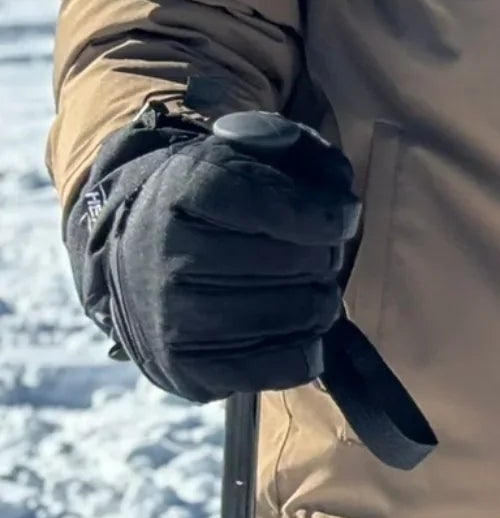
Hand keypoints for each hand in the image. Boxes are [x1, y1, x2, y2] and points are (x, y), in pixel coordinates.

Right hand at [65, 111, 360, 402]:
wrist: (135, 252)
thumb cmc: (215, 195)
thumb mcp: (249, 148)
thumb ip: (296, 147)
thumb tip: (334, 194)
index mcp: (188, 188)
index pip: (276, 207)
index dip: (327, 215)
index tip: (345, 217)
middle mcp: (170, 254)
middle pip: (291, 262)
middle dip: (326, 256)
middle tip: (323, 253)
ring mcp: (171, 317)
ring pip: (288, 314)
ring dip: (319, 301)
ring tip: (312, 287)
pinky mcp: (182, 369)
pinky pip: (266, 370)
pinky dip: (302, 352)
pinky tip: (305, 329)